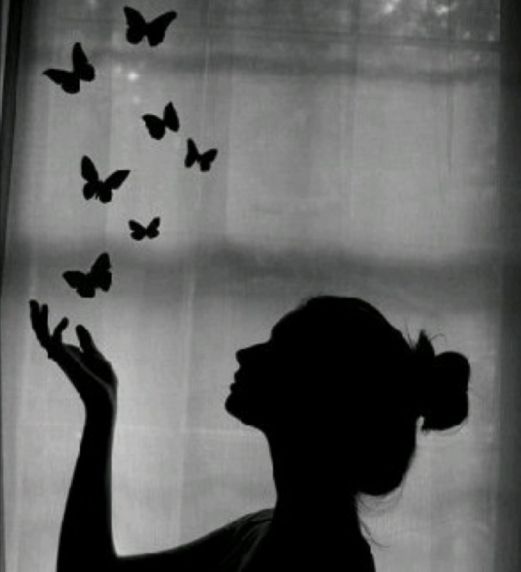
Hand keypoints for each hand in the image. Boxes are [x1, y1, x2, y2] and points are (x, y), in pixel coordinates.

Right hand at [29, 300, 116, 419]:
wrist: (105, 398)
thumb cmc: (102, 383)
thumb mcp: (96, 356)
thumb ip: (87, 342)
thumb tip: (79, 326)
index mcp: (70, 354)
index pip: (54, 338)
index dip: (52, 326)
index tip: (66, 319)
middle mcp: (62, 356)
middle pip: (43, 335)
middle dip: (37, 319)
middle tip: (33, 301)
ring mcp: (62, 358)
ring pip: (42, 336)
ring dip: (38, 320)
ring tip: (38, 303)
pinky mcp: (65, 360)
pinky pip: (53, 342)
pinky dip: (56, 329)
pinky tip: (66, 320)